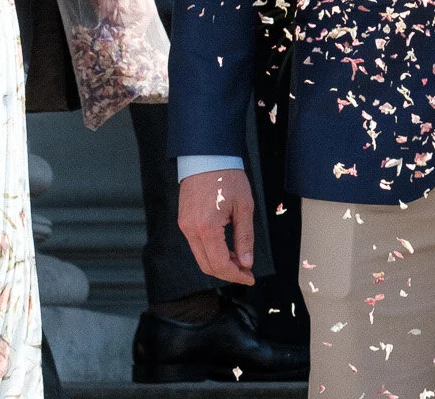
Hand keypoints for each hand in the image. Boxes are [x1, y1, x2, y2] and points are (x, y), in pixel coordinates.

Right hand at [178, 169, 254, 284]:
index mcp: (207, 227)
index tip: (250, 277)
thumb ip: (244, 237)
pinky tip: (226, 249)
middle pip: (207, 266)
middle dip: (228, 273)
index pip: (220, 264)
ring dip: (219, 264)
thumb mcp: (244, 207)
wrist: (207, 156)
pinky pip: (196, 245)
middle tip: (246, 272)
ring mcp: (184, 226)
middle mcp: (191, 230)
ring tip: (239, 260)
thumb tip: (246, 262)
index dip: (236, 275)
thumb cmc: (227, 177)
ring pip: (200, 257)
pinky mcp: (183, 221)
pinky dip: (211, 252)